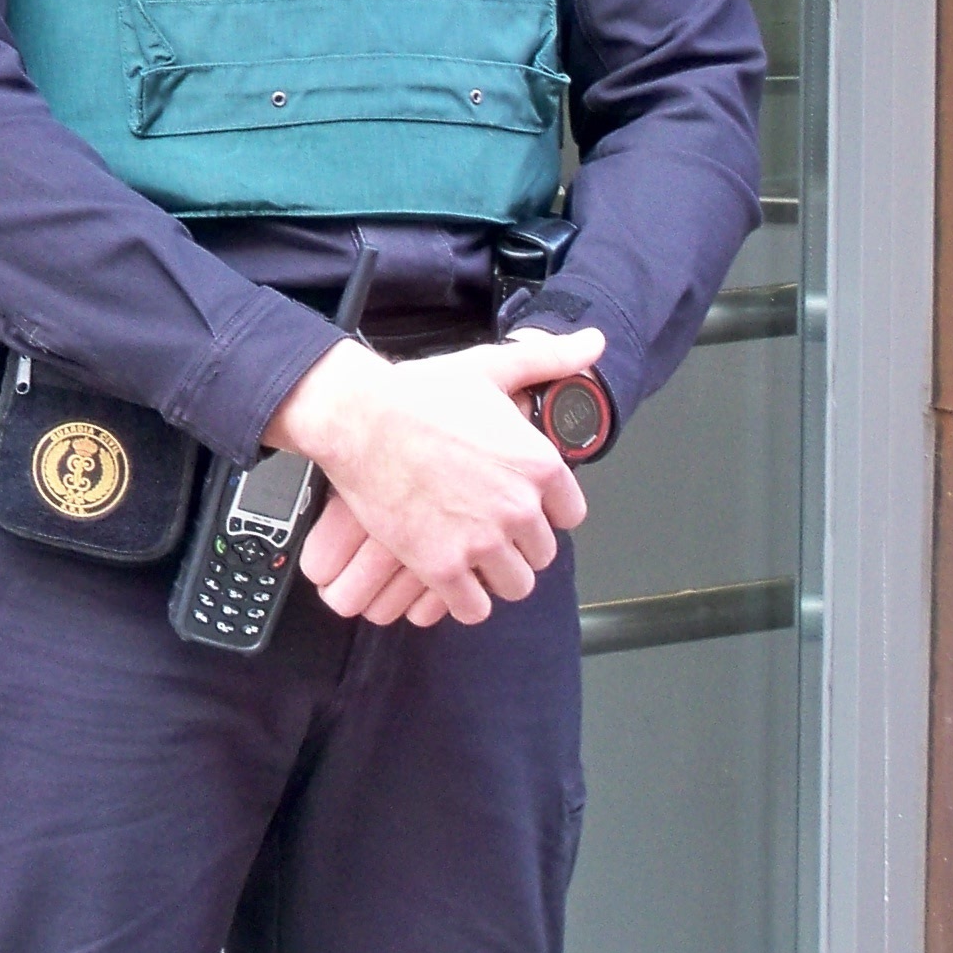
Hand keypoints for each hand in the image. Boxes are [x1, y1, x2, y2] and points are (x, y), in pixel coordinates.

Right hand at [269, 329, 601, 625]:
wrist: (358, 418)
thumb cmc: (418, 394)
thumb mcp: (490, 368)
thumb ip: (549, 359)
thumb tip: (594, 343)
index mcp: (538, 465)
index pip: (570, 515)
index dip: (543, 511)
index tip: (518, 505)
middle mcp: (519, 508)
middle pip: (541, 555)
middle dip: (517, 545)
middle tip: (487, 529)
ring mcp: (482, 541)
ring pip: (514, 586)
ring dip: (495, 576)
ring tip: (471, 556)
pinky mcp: (443, 567)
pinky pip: (474, 608)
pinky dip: (464, 600)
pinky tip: (449, 578)